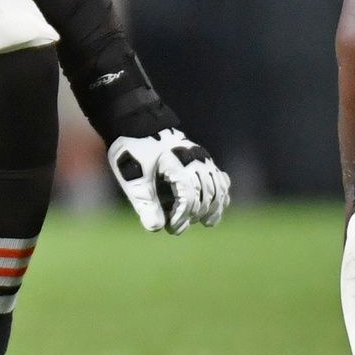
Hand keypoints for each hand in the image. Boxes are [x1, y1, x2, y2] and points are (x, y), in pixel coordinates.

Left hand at [107, 129, 229, 233]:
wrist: (136, 125)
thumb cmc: (133, 152)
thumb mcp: (134, 179)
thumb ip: (145, 204)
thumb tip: (156, 228)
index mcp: (177, 163)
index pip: (189, 196)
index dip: (182, 216)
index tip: (171, 228)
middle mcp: (195, 159)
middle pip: (205, 194)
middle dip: (194, 214)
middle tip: (176, 228)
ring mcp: (201, 158)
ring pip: (218, 187)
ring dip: (213, 207)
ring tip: (204, 222)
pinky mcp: (203, 158)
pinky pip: (220, 178)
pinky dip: (220, 194)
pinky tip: (216, 209)